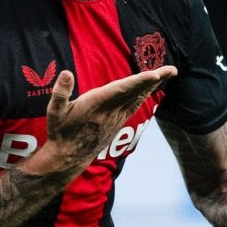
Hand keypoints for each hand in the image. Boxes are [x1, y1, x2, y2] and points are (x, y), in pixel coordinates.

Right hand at [22, 66, 176, 176]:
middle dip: (154, 80)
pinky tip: (151, 88)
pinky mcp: (117, 123)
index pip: (121, 90)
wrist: (68, 157)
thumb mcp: (54, 111)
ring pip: (138, 99)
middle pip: (136, 93)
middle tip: (172, 69)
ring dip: (153, 86)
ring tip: (167, 74)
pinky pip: (135, 105)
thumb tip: (66, 73)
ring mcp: (116, 118)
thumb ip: (60, 92)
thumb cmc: (60, 131)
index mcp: (96, 104)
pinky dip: (145, 95)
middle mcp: (110, 111)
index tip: (154, 74)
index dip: (138, 82)